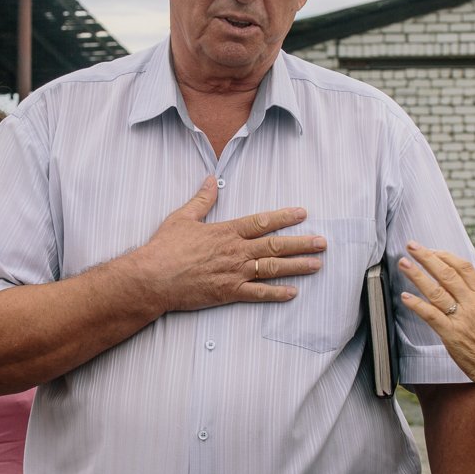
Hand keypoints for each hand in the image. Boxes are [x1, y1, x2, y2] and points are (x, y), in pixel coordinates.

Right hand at [137, 176, 324, 312]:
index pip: (262, 222)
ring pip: (273, 268)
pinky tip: (292, 293)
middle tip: (322, 242)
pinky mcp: (228, 292)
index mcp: (226, 231)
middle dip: (301, 243)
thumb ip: (202, 199)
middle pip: (275, 245)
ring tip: (316, 265)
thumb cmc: (165, 248)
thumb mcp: (182, 217)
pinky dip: (276, 294)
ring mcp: (234, 273)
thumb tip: (211, 179)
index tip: (302, 213)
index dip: (284, 217)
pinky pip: (258, 294)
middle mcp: (235, 251)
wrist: (152, 278)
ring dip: (297, 267)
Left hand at [397, 241, 474, 388]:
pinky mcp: (451, 335)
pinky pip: (430, 316)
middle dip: (427, 257)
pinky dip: (416, 305)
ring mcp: (461, 319)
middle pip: (446, 274)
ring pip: (435, 291)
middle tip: (411, 245)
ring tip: (403, 263)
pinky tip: (404, 296)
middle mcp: (473, 304)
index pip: (463, 268)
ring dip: (417, 275)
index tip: (432, 250)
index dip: (446, 256)